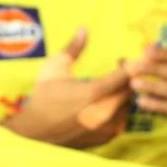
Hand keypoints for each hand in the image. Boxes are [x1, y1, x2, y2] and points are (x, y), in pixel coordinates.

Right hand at [1, 28, 132, 147]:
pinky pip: (123, 120)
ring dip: (124, 94)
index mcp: (94, 92)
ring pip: (129, 106)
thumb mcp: (54, 68)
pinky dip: (118, 110)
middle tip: (119, 68)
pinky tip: (105, 103)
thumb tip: (84, 28)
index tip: (122, 59)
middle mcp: (106, 111)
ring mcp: (108, 126)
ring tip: (111, 86)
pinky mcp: (107, 137)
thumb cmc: (43, 97)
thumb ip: (73, 49)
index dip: (131, 63)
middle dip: (128, 78)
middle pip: (132, 90)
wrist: (34, 132)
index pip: (127, 74)